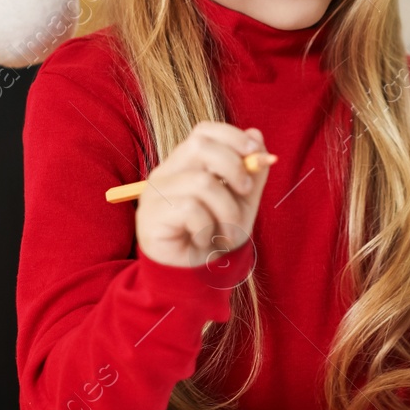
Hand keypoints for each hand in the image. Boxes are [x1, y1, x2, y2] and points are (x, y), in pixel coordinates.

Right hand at [134, 121, 275, 269]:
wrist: (195, 278)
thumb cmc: (216, 238)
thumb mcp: (243, 202)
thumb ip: (251, 171)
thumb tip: (256, 134)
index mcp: (186, 164)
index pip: (204, 130)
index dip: (233, 137)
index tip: (258, 155)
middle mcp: (166, 173)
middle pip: (200, 145)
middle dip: (234, 167)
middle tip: (246, 192)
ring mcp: (155, 193)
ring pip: (201, 182)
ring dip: (226, 210)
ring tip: (225, 232)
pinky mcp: (151, 216)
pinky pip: (191, 209)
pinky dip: (207, 228)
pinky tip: (203, 241)